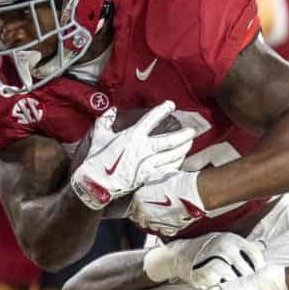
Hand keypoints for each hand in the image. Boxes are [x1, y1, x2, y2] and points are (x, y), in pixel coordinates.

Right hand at [70, 101, 193, 209]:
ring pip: (172, 155)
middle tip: (192, 131)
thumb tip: (111, 110)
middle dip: (183, 135)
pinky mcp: (148, 177)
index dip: (163, 110)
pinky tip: (181, 160)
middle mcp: (143, 149)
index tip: (171, 105)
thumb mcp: (99, 137)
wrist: (96, 184)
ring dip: (183, 149)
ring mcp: (148, 164)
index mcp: (132, 136)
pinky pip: (167, 168)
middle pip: (170, 141)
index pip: (152, 119)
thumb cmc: (96, 160)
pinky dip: (176, 163)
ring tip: (190, 143)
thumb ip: (105, 121)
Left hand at [125, 170, 207, 237]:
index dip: (136, 204)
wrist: (193, 191)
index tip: (140, 202)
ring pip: (151, 226)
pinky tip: (169, 219)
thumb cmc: (178, 182)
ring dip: (153, 222)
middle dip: (143, 215)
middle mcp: (146, 214)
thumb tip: (148, 182)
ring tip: (160, 214)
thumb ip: (148, 182)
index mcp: (139, 200)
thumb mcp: (157, 175)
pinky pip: (164, 230)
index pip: (131, 207)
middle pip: (139, 219)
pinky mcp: (171, 228)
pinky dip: (165, 226)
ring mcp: (158, 223)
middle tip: (150, 208)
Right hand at [143, 231, 267, 288]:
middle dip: (251, 283)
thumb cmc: (206, 248)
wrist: (180, 253)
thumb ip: (243, 246)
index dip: (260, 269)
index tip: (261, 277)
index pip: (256, 256)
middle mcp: (226, 250)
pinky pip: (222, 289)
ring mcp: (216, 263)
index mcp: (233, 240)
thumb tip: (265, 247)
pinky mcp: (206, 277)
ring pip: (237, 282)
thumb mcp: (225, 240)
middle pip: (248, 271)